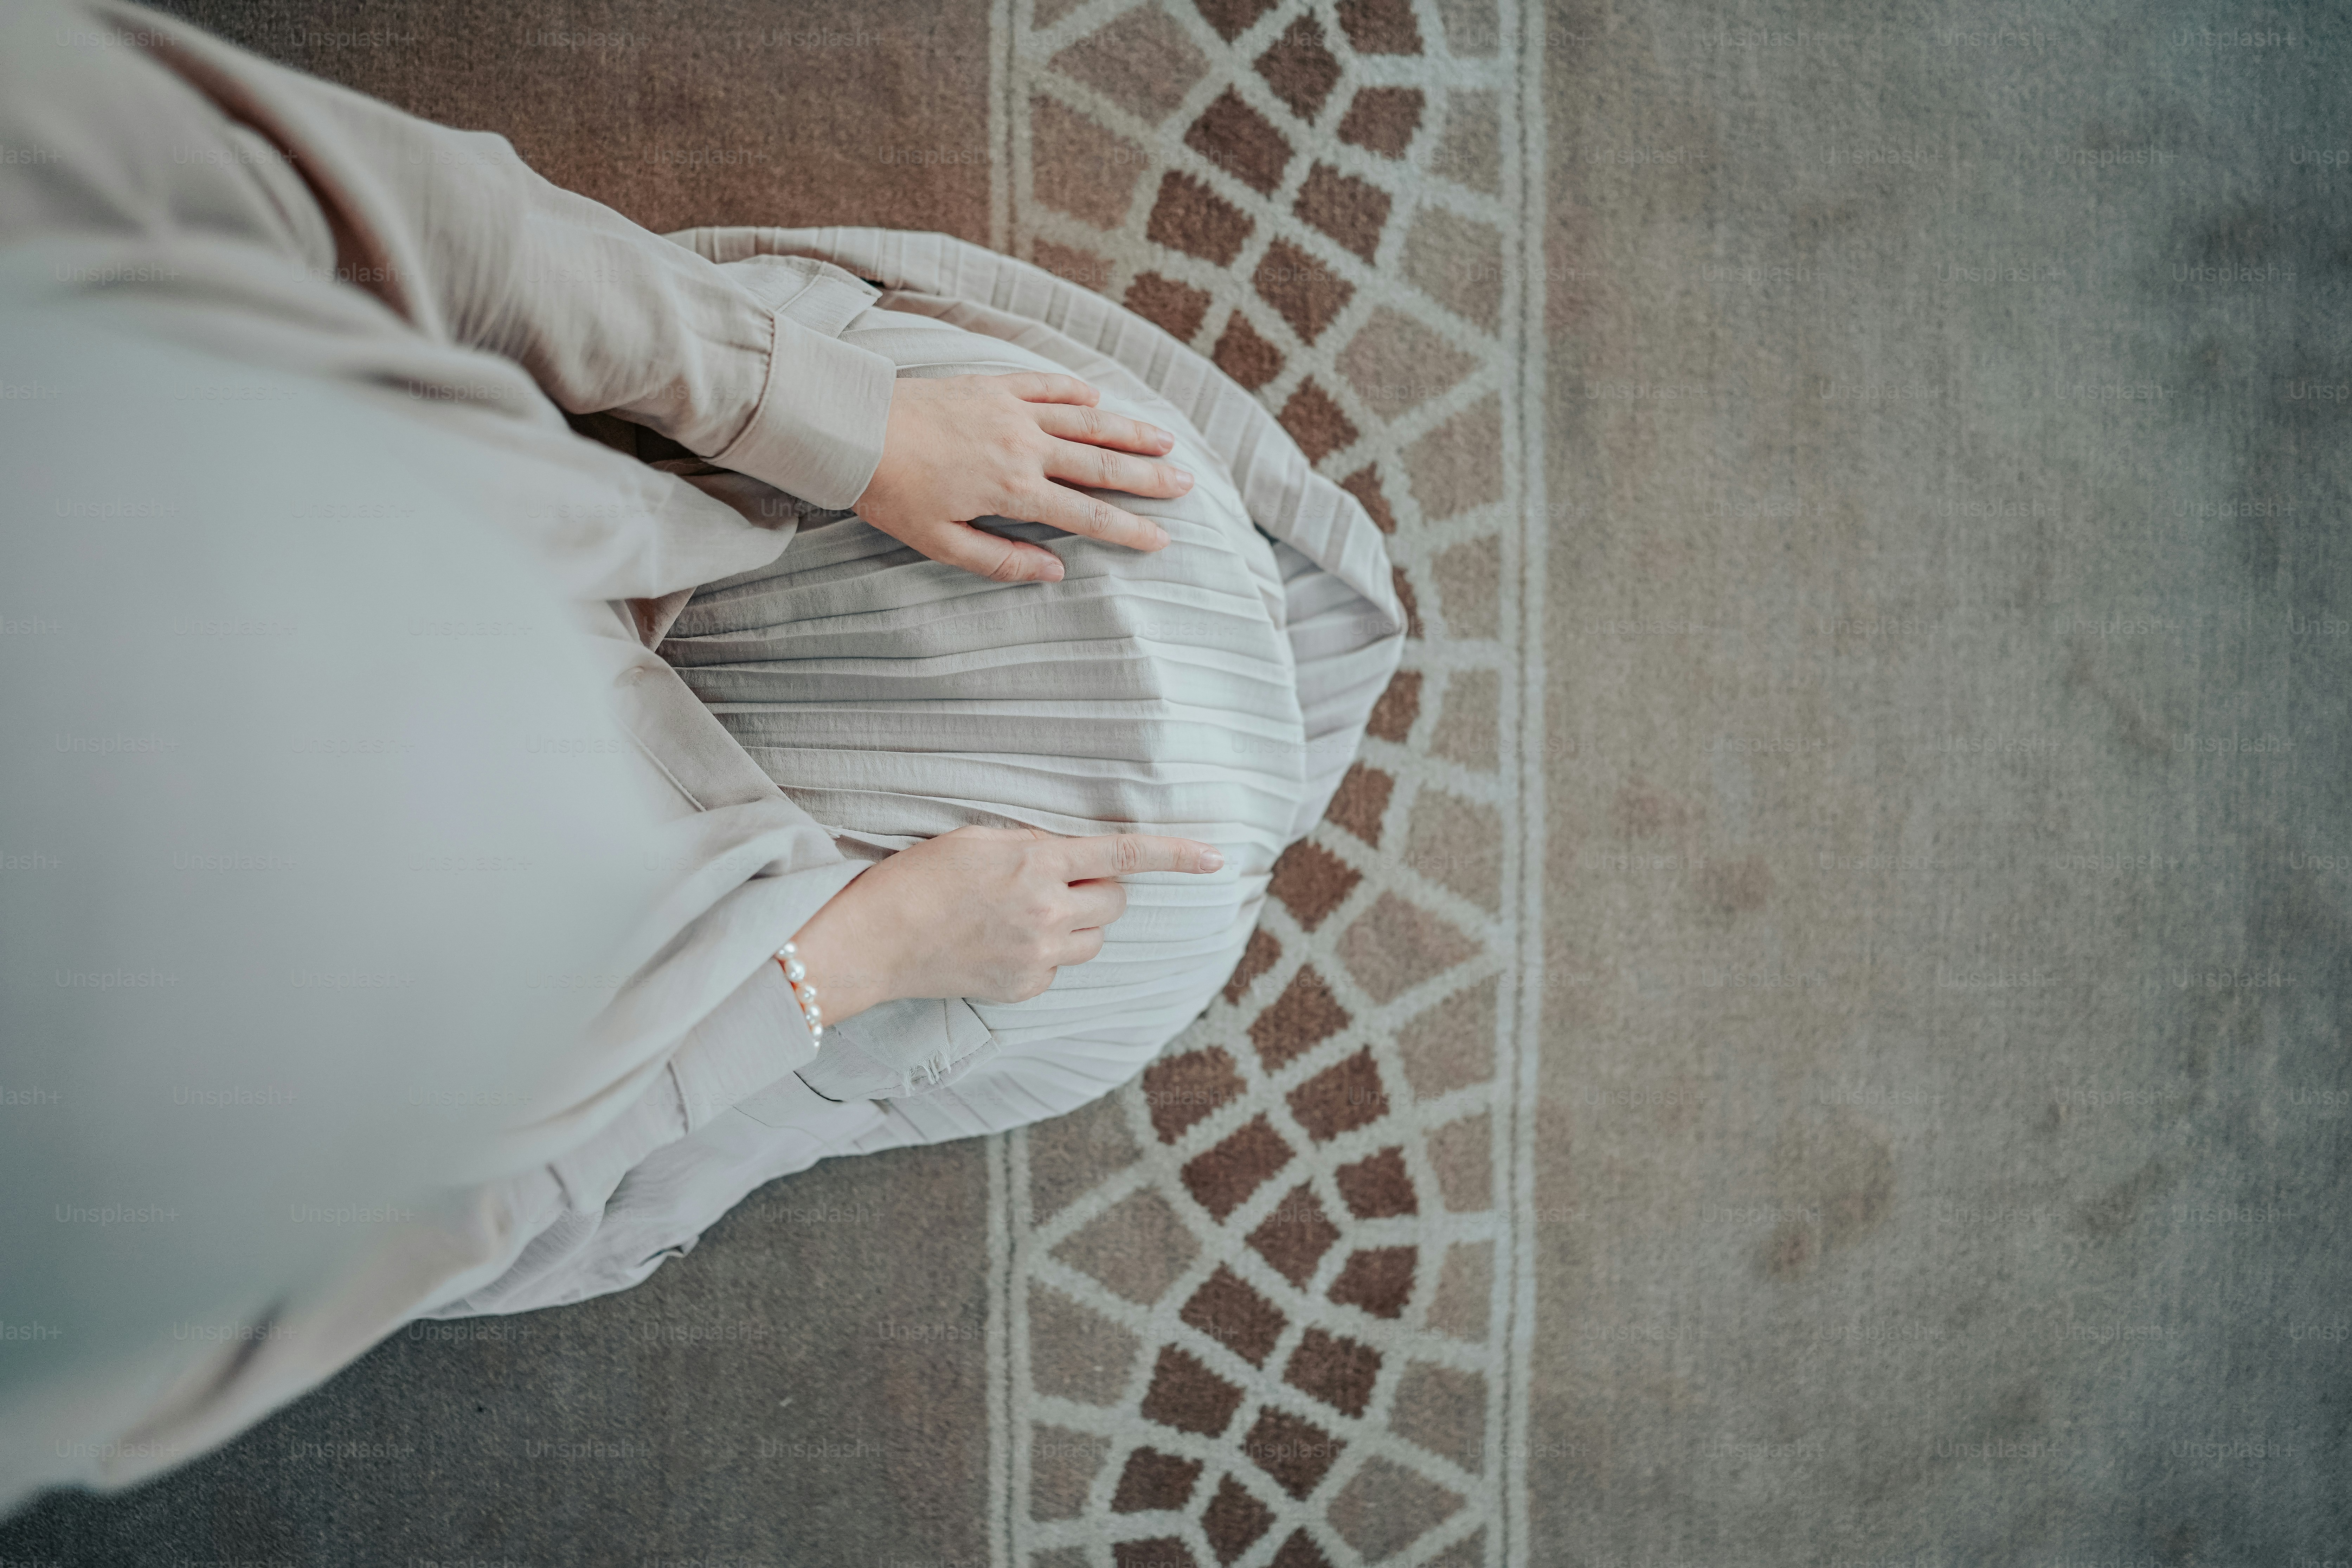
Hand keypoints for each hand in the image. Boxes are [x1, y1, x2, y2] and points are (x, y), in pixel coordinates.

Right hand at [785, 826, 1225, 1021]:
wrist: (875, 940)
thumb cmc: (920, 878)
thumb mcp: (978, 840)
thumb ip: (1035, 846)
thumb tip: (1077, 858)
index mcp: (1037, 863)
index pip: (1124, 856)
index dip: (1176, 855)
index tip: (1218, 859)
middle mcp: (1047, 912)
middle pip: (1115, 901)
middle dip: (1099, 889)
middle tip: (1056, 883)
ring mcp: (1039, 957)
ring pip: (1095, 938)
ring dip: (1077, 923)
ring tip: (1025, 915)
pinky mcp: (1026, 989)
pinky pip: (1062, 967)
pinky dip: (1047, 954)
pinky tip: (1002, 943)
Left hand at [851, 373, 1195, 582]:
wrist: (852, 429)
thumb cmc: (891, 492)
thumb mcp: (940, 543)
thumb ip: (1001, 560)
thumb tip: (1055, 571)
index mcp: (1015, 491)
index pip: (1088, 515)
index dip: (1129, 529)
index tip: (1162, 538)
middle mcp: (1024, 447)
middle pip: (1101, 464)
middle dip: (1148, 477)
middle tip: (1186, 484)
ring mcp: (1011, 411)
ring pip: (1086, 420)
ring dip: (1128, 431)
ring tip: (1166, 439)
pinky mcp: (992, 386)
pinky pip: (1046, 385)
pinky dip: (1076, 391)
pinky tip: (1098, 397)